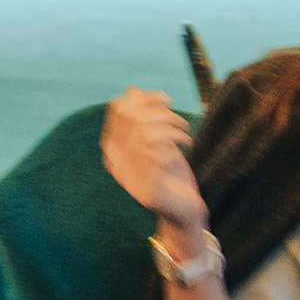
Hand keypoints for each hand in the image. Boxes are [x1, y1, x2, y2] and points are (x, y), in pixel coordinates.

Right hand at [103, 87, 207, 233]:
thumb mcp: (158, 140)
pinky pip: (158, 156)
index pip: (119, 111)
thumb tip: (130, 90)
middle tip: (182, 123)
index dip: (144, 100)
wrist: (184, 210)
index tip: (167, 100)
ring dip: (173, 129)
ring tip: (186, 136)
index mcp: (114, 149)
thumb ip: (143, 116)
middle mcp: (116, 164)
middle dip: (163, 114)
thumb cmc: (170, 172)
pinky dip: (175, 145)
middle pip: (134, 120)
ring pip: (147, 135)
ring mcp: (130, 179)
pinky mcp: (147, 192)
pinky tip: (185, 147)